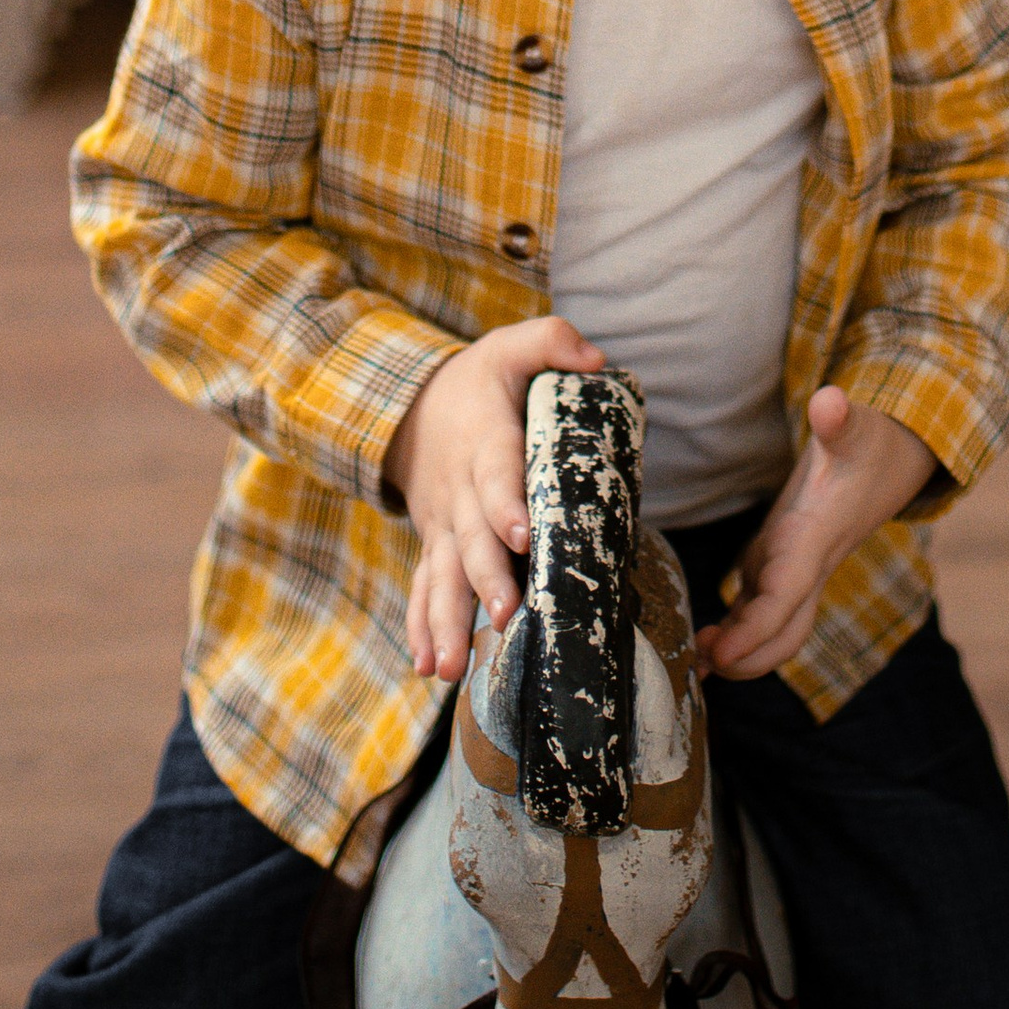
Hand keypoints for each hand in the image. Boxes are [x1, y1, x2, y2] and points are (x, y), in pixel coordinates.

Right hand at [388, 315, 605, 682]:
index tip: (523, 536)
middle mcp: (459, 492)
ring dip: (447, 622)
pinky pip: (424, 589)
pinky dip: (422, 627)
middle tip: (505, 616)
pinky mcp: (435, 546)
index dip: (506, 505)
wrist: (413, 406)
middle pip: (471, 541)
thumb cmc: (479, 381)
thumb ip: (551, 342)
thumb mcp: (511, 347)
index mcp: (484, 442)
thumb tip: (595, 358)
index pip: (496, 474)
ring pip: (442, 577)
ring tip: (449, 666)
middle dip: (487, 581)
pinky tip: (426, 666)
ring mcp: (442, 526)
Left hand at [699, 388, 933, 683]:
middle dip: (748, 658)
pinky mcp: (781, 563)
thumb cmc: (871, 445)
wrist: (892, 460)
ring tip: (696, 661)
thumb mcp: (857, 428)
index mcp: (816, 540)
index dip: (755, 629)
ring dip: (739, 651)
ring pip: (772, 628)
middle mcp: (806, 565)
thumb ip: (840, 420)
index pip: (785, 596)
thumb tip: (830, 399)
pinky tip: (705, 644)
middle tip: (700, 665)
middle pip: (783, 633)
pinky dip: (736, 632)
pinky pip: (759, 611)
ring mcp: (794, 570)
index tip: (722, 651)